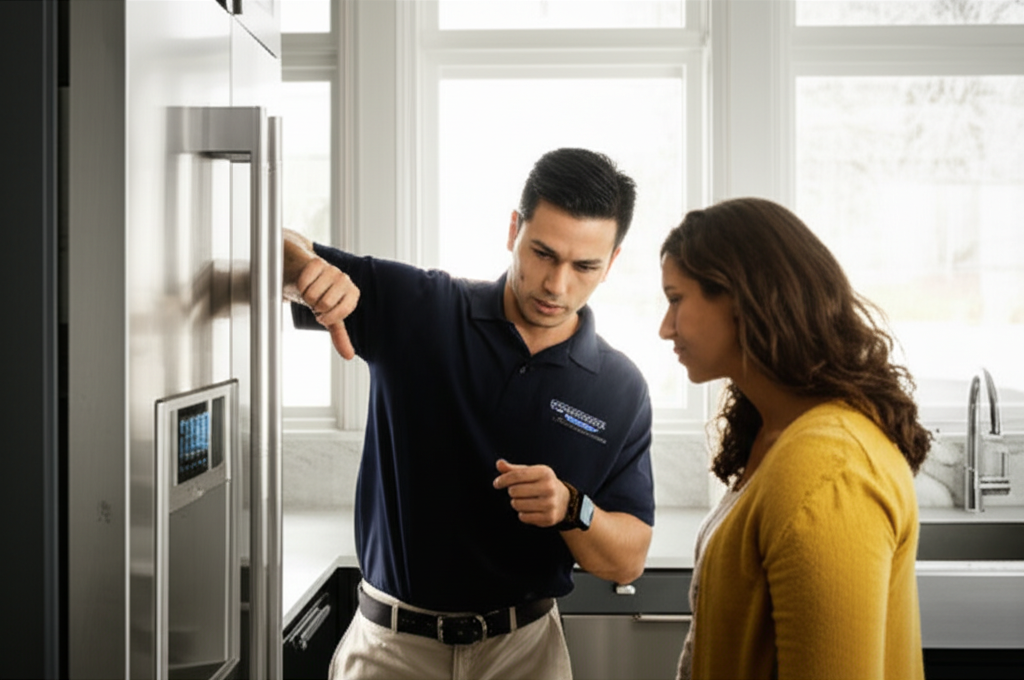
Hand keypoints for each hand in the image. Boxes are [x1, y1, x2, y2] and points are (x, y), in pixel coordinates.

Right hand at [282, 229, 358, 359]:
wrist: (302, 273)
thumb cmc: (319, 295)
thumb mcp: (330, 316)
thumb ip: (340, 335)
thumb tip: (349, 355)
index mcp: (352, 294)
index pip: (338, 315)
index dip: (325, 317)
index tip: (323, 312)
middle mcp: (345, 280)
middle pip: (324, 304)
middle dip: (314, 306)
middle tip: (315, 300)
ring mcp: (332, 269)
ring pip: (312, 295)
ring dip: (305, 296)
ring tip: (310, 290)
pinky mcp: (316, 262)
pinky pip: (303, 282)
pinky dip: (299, 285)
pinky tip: (303, 281)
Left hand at [493, 459, 570, 527]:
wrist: (564, 500)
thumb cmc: (542, 483)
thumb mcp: (531, 473)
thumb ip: (513, 469)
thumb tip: (499, 463)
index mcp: (544, 472)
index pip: (517, 475)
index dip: (503, 479)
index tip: (496, 483)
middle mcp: (549, 487)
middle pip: (514, 491)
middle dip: (512, 492)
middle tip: (519, 492)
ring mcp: (550, 503)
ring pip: (517, 505)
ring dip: (516, 503)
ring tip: (525, 500)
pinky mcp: (549, 518)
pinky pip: (523, 517)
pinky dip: (522, 514)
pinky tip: (530, 510)